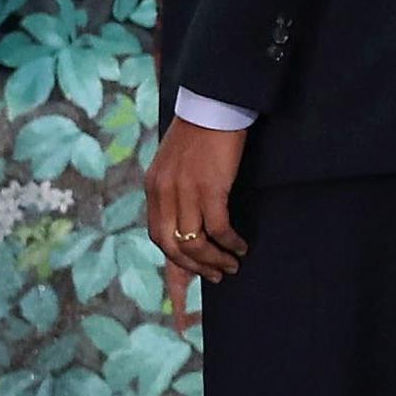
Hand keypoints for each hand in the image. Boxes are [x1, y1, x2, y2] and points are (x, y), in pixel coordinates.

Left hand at [145, 116, 249, 284]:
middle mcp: (164, 192)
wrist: (212, 104)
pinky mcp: (210, 187)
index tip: (186, 291)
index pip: (157, 237)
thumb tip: (185, 230)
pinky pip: (219, 228)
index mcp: (154, 187)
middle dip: (196, 268)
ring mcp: (185, 190)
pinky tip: (241, 246)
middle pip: (173, 247)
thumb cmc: (198, 134)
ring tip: (231, 264)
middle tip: (216, 276)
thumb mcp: (174, 166)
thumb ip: (174, 194)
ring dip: (215, 260)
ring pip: (196, 243)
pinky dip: (231, 243)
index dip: (174, 266)